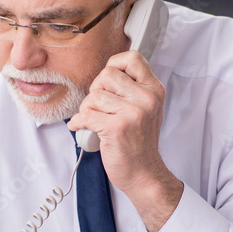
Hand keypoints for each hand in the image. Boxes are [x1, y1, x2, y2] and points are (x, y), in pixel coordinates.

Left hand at [66, 51, 182, 231]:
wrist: (143, 173)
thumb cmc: (139, 143)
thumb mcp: (146, 109)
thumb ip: (132, 89)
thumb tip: (107, 73)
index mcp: (154, 90)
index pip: (132, 58)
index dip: (114, 64)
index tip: (108, 80)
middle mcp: (146, 99)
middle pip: (107, 75)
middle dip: (96, 90)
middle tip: (99, 106)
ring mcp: (133, 113)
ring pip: (93, 96)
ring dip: (87, 109)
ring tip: (95, 121)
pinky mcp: (117, 128)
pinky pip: (86, 115)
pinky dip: (78, 122)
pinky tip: (81, 127)